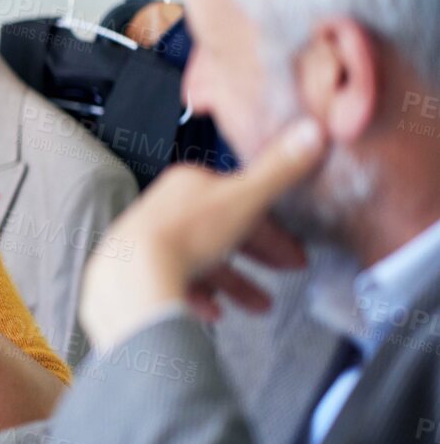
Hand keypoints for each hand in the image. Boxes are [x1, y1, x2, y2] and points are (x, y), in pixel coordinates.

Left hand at [78, 118, 325, 352]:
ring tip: (260, 304)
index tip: (294, 244)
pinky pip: (175, 283)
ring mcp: (150, 242)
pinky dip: (200, 296)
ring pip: (202, 261)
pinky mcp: (140, 273)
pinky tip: (216, 310)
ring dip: (235, 283)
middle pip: (222, 231)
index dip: (272, 223)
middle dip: (258, 253)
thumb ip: (278, 170)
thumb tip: (310, 133)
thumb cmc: (185, 235)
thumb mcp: (244, 197)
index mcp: (188, 185)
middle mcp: (166, 209)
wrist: (135, 277)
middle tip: (287, 268)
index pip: (239, 199)